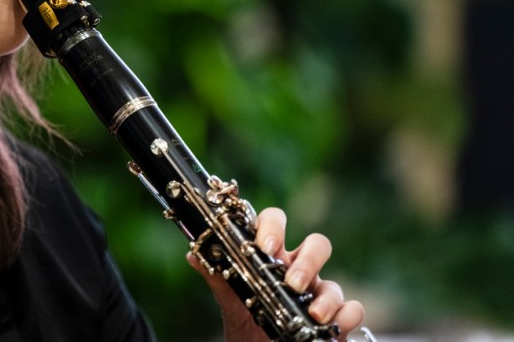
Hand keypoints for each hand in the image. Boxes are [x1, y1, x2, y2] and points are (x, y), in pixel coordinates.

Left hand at [187, 207, 366, 341]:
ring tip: (312, 314)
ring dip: (327, 296)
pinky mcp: (335, 319)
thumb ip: (216, 275)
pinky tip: (334, 325)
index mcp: (272, 256)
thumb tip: (194, 254)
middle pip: (317, 244)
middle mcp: (299, 269)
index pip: (276, 223)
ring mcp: (319, 293)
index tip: (263, 247)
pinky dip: (347, 315)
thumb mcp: (230, 298)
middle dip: (308, 261)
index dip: (273, 227)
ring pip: (335, 281)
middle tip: (291, 282)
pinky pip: (353, 309)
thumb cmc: (245, 320)